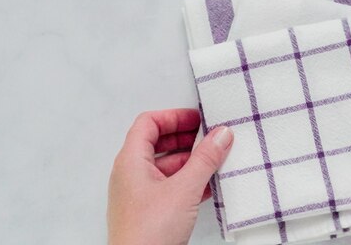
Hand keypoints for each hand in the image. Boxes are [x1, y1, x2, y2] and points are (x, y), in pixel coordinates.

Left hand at [107, 109, 232, 244]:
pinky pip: (169, 186)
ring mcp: (139, 193)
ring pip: (166, 166)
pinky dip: (188, 180)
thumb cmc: (147, 234)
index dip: (174, 116)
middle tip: (210, 137)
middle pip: (158, 142)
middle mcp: (131, 174)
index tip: (198, 119)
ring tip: (214, 160)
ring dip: (190, 160)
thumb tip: (220, 135)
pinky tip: (207, 186)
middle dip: (186, 138)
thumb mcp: (184, 189)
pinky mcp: (149, 211)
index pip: (149, 123)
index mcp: (131, 161)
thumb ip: (205, 159)